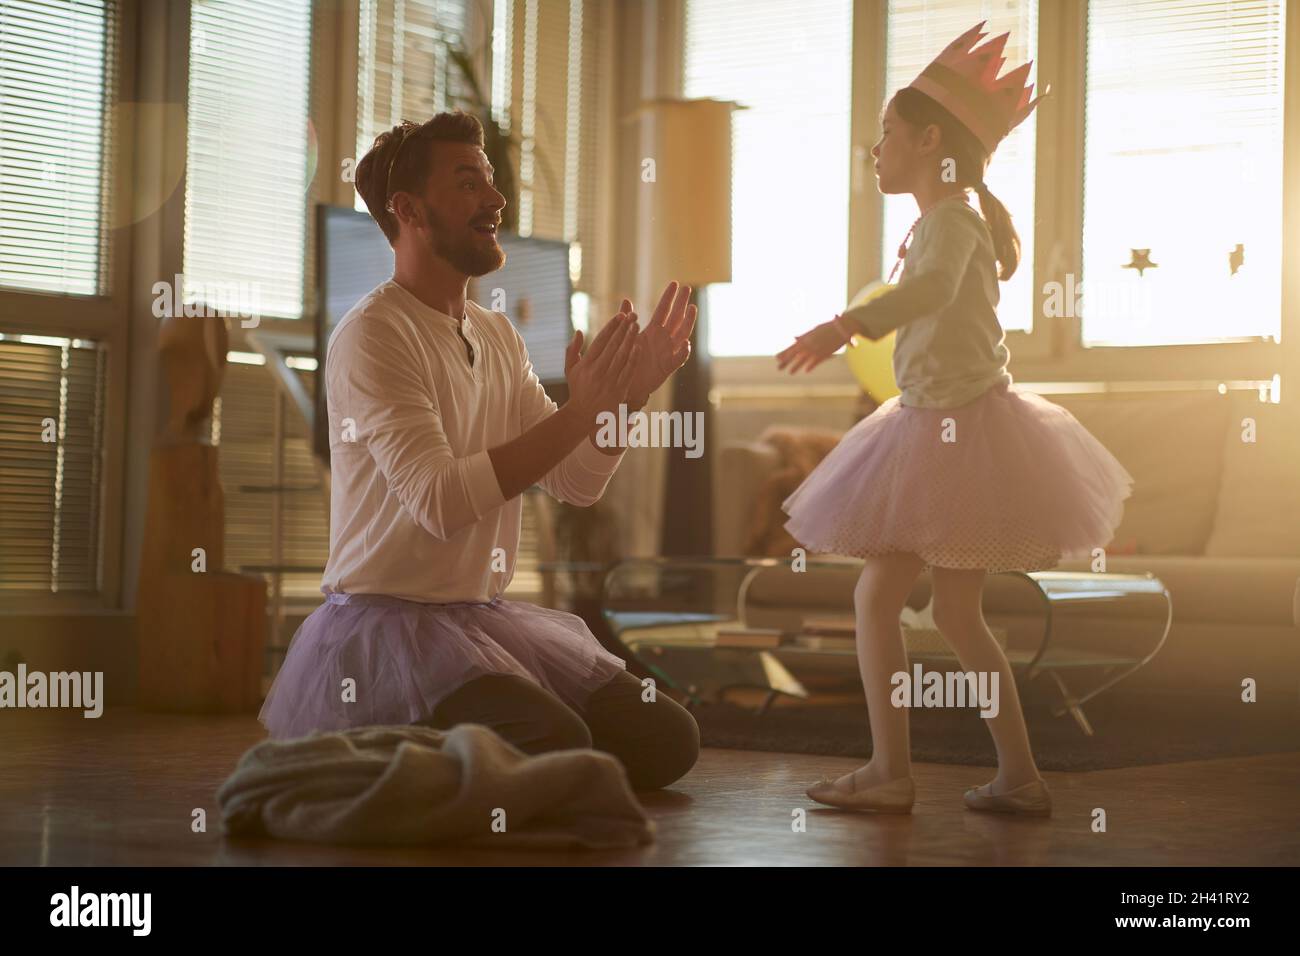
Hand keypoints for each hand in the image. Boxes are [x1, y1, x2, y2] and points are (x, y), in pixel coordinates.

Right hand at [564, 311, 640, 418]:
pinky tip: (638, 346)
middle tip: (632, 315)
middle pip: (613, 346)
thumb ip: (572, 350)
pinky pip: (628, 372)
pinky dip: (633, 359)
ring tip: (636, 325)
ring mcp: (609, 381)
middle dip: (623, 329)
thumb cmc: (577, 388)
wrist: (583, 415)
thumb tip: (580, 331)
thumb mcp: (569, 369)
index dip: (611, 327)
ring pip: (622, 356)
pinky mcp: (619, 390)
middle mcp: (597, 372)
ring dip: (630, 340)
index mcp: (586, 365)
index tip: (620, 315)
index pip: (600, 341)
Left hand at [623, 281, 696, 408]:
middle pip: (676, 318)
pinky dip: (683, 352)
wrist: (626, 384)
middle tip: (688, 288)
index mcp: (653, 331)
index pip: (663, 310)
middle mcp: (663, 339)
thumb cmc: (627, 360)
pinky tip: (686, 343)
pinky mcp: (667, 367)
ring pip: (681, 334)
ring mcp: (667, 352)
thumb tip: (626, 299)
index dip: (669, 297)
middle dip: (681, 303)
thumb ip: (627, 319)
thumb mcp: (627, 337)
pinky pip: (678, 359)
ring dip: (687, 322)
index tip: (675, 283)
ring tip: (692, 308)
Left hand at [776, 317, 850, 373]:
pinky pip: (816, 360)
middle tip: (778, 368)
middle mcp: (809, 343)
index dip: (784, 353)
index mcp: (806, 337)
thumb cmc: (828, 327)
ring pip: (804, 359)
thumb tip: (795, 338)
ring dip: (796, 366)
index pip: (792, 347)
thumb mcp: (814, 330)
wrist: (842, 326)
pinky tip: (806, 371)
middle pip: (795, 354)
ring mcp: (816, 348)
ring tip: (790, 372)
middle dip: (786, 361)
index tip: (777, 358)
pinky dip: (811, 365)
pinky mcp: (825, 353)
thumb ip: (804, 336)